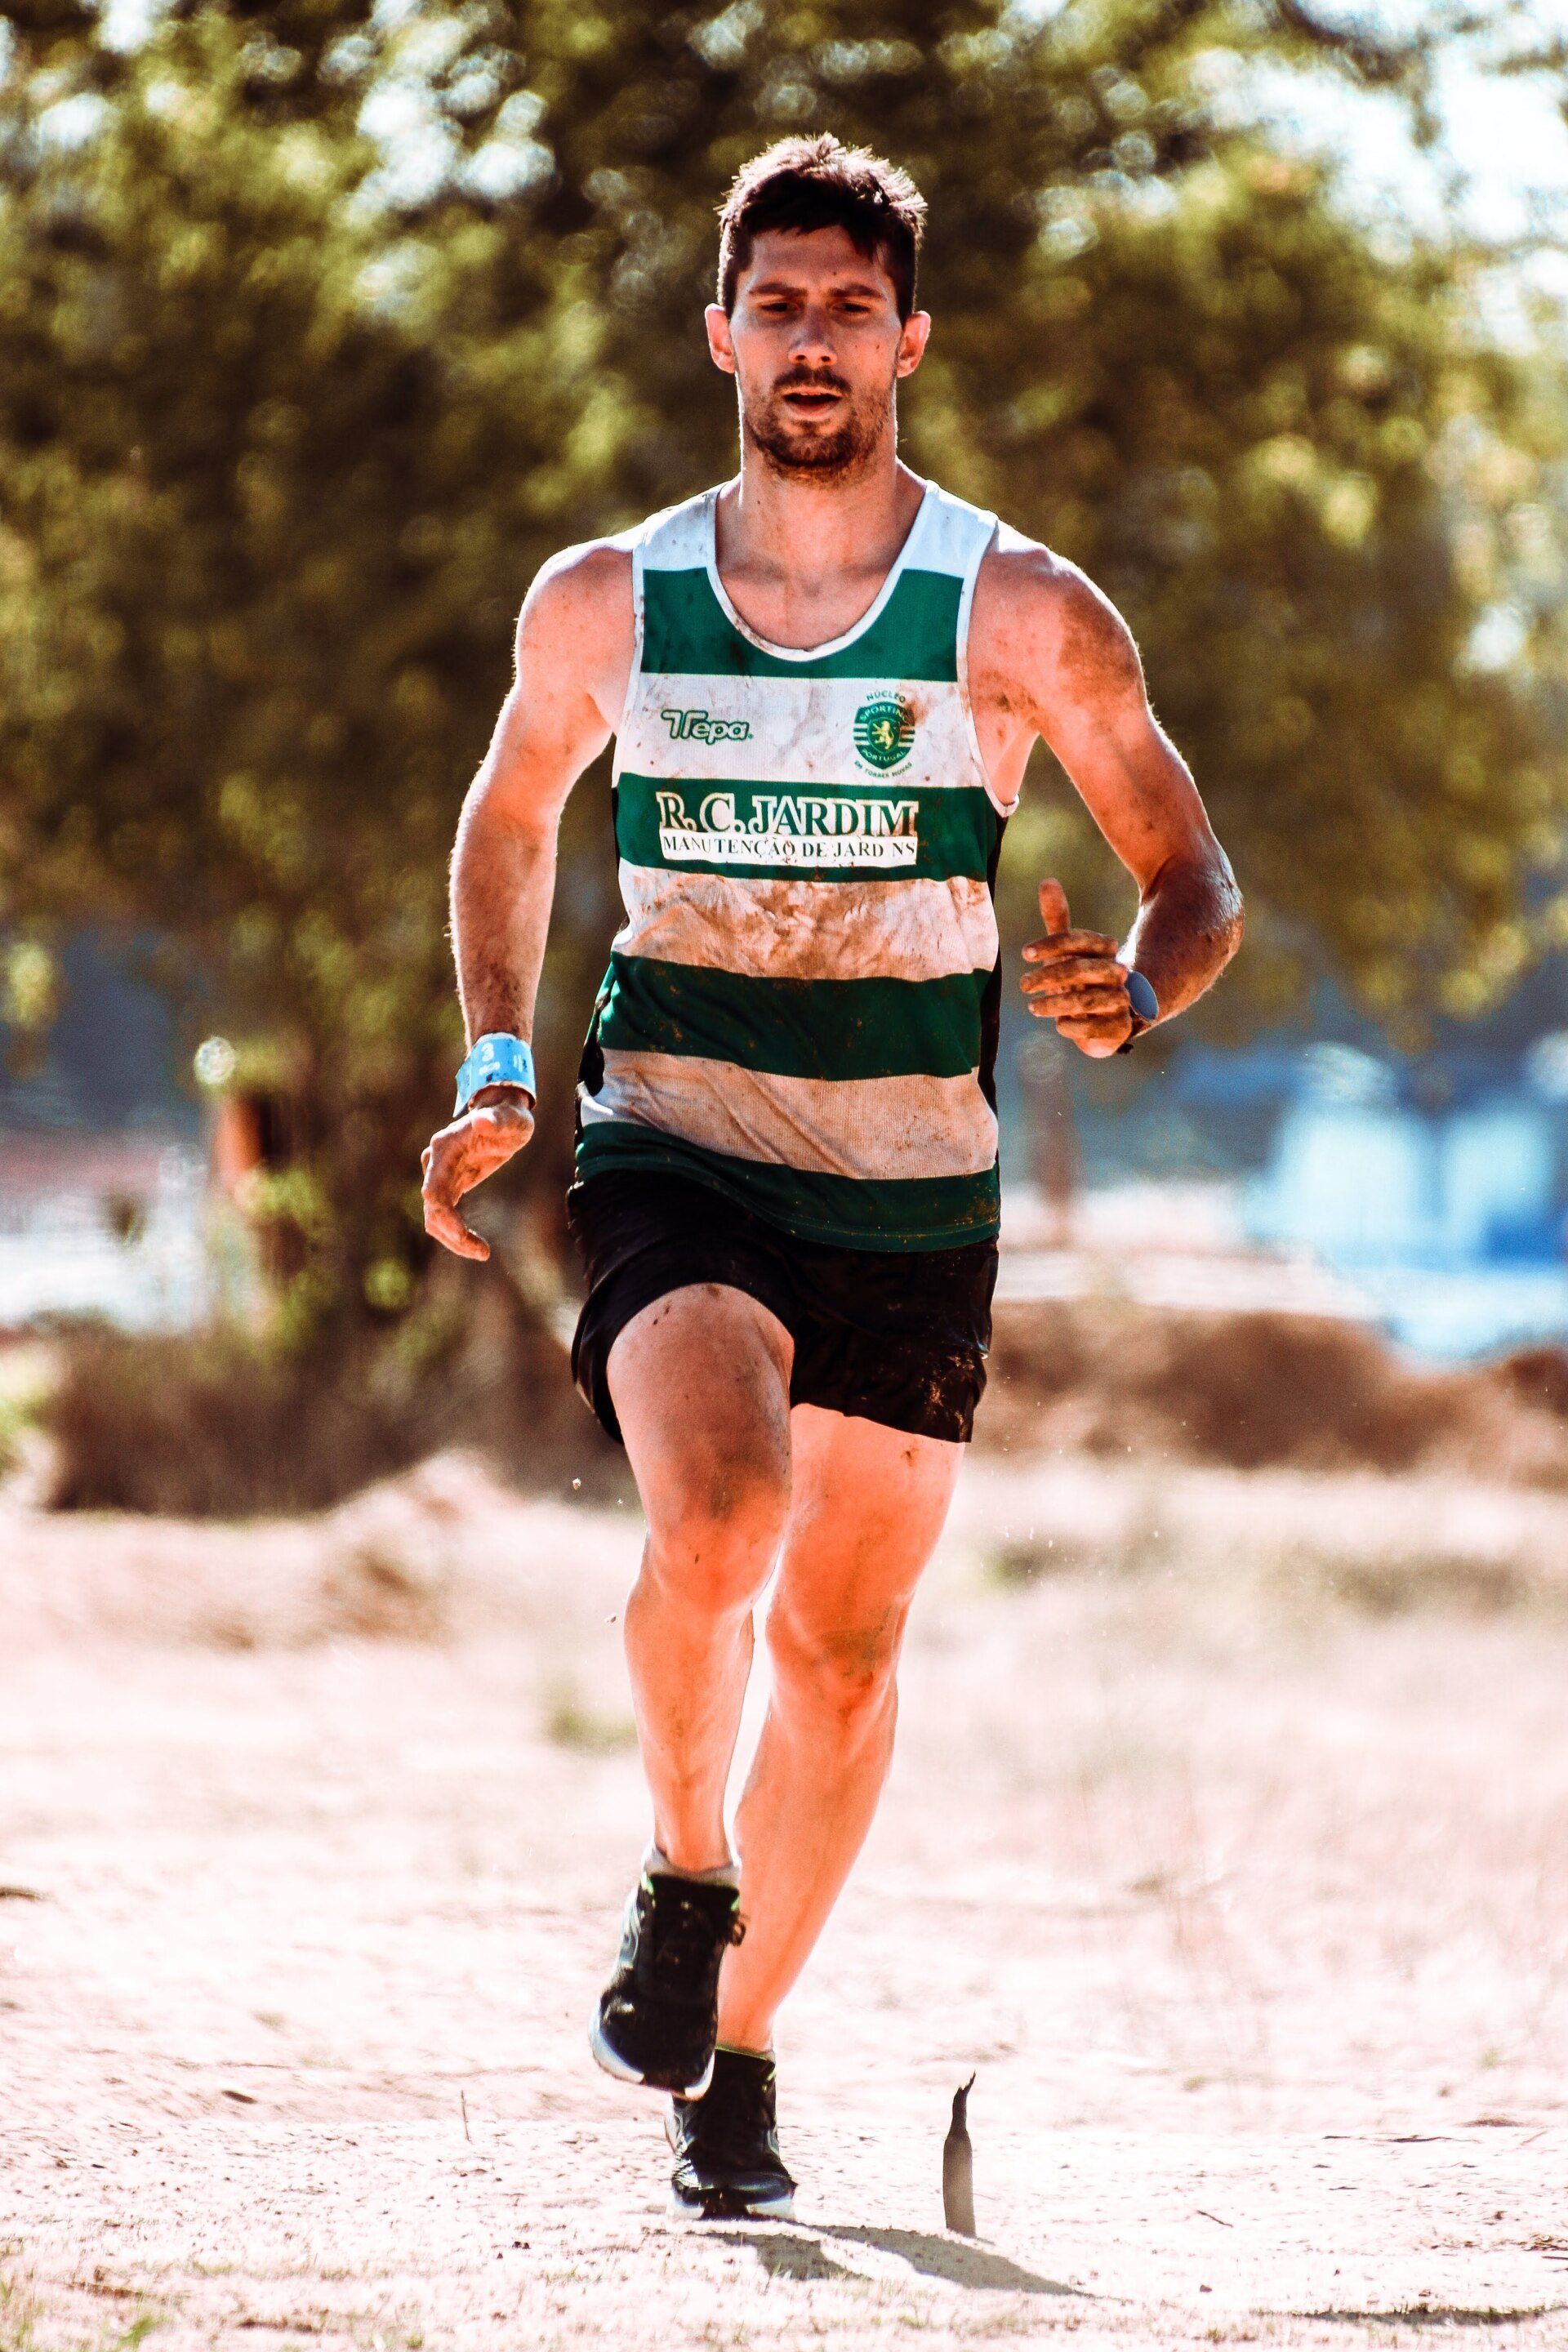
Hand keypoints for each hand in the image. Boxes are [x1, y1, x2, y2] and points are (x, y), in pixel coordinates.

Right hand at [420, 1087, 533, 1261]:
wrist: (503, 1115)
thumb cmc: (510, 1117)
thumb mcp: (512, 1118)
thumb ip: (499, 1119)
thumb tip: (482, 1120)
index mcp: (444, 1148)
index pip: (433, 1190)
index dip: (445, 1217)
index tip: (465, 1237)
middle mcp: (435, 1163)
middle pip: (432, 1209)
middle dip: (452, 1235)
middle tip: (482, 1253)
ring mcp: (440, 1175)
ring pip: (435, 1217)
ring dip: (453, 1239)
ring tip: (482, 1253)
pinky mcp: (450, 1185)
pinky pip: (444, 1215)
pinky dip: (456, 1233)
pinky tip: (478, 1246)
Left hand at [1020, 878, 1134, 1058]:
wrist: (1105, 1019)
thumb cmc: (1080, 979)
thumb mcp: (1067, 950)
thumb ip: (1058, 919)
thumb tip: (1048, 880)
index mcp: (1105, 950)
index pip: (1079, 940)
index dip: (1052, 944)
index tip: (1025, 953)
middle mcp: (1117, 973)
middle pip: (1082, 969)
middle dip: (1048, 977)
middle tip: (1023, 985)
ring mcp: (1121, 1001)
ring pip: (1088, 1001)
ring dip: (1055, 1004)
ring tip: (1033, 1006)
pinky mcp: (1120, 1028)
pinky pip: (1095, 1027)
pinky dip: (1072, 1027)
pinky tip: (1060, 1025)